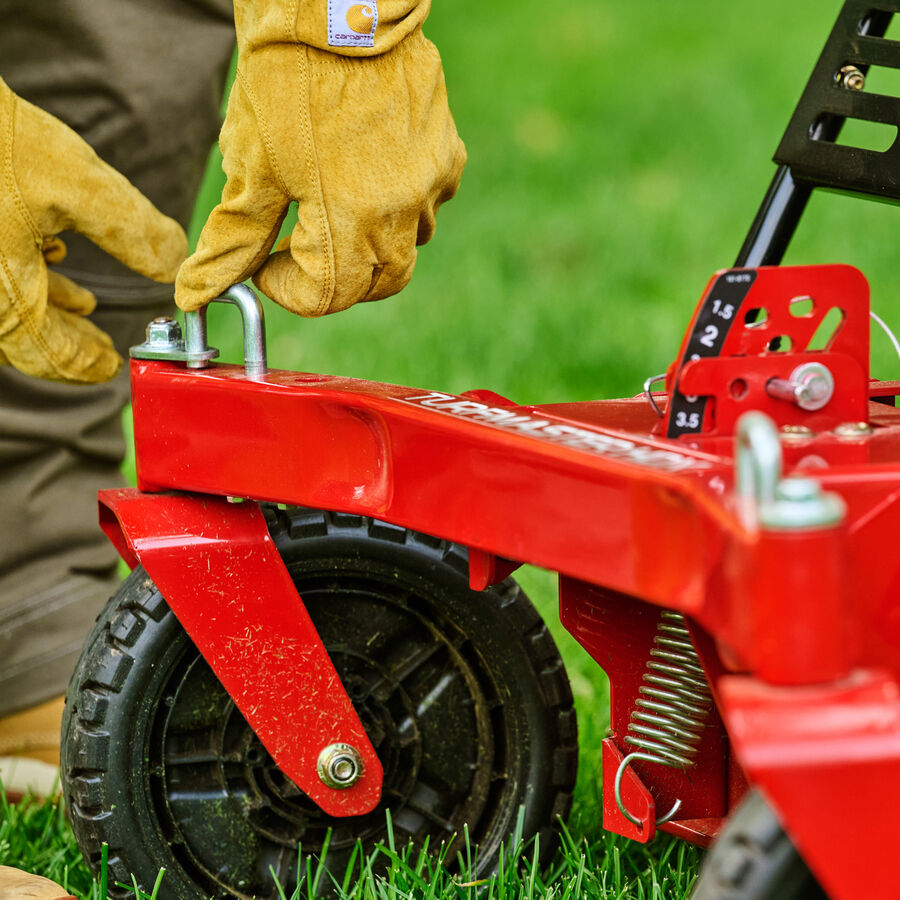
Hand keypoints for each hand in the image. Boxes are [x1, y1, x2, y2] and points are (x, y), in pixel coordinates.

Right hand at [0, 79, 186, 383]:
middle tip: (101, 347)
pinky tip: (49, 253)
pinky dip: (22, 276)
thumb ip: (133, 231)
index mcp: (0, 294)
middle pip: (20, 339)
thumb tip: (175, 261)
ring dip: (45, 308)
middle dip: (66, 341)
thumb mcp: (78, 184)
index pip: (46, 355)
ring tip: (86, 302)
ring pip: (3, 308)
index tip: (111, 365)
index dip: (84, 363)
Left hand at [175, 0, 465, 316]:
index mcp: (349, 221)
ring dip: (370, 244)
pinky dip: (400, 206)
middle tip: (300, 248)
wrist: (337, 3)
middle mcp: (400, 213)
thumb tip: (196, 292)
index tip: (266, 265)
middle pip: (375, 286)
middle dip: (336, 281)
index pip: (326, 297)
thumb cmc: (288, 78)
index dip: (288, 289)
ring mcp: (430, 185)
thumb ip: (233, 238)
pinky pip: (427, 203)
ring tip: (334, 203)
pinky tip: (370, 174)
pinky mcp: (447, 155)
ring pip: (405, 247)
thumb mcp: (251, 165)